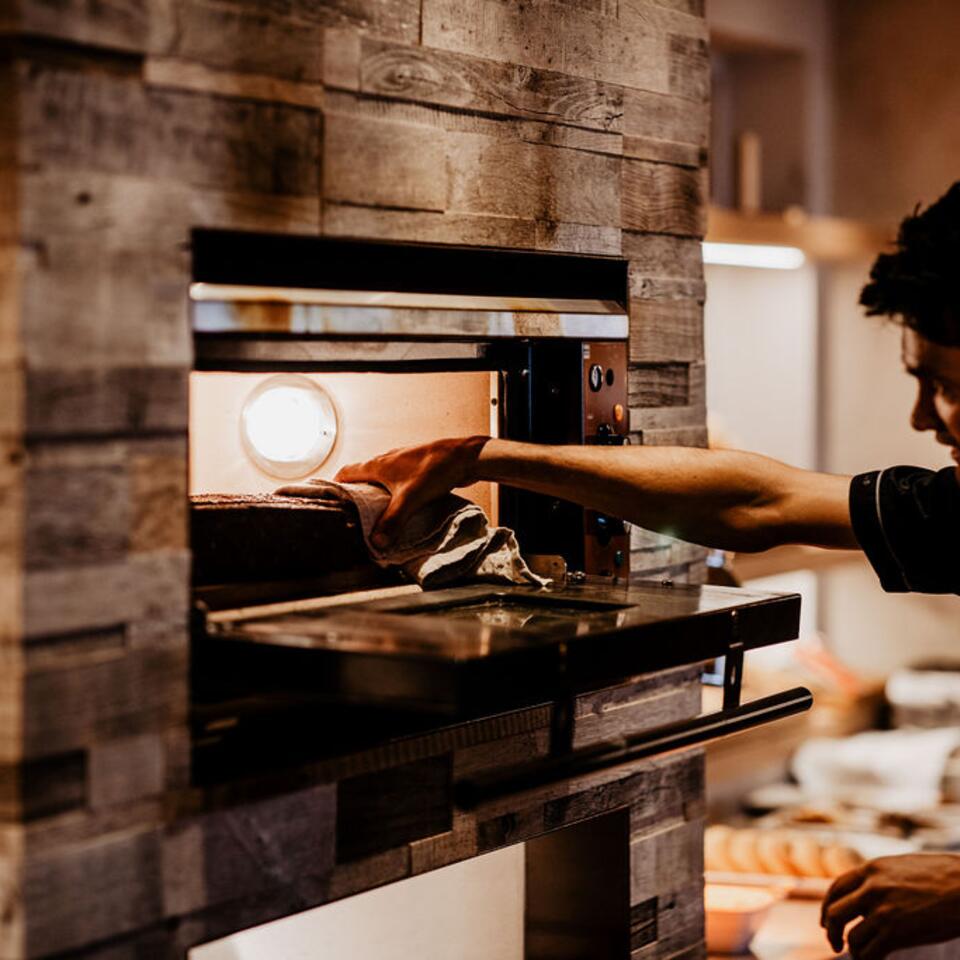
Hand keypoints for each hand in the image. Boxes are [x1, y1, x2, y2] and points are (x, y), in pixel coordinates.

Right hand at [335, 436, 490, 546]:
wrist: (465, 457)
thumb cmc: (435, 470)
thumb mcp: (410, 499)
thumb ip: (392, 521)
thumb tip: (376, 543)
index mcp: (378, 464)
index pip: (346, 472)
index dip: (335, 485)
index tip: (329, 500)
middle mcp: (386, 460)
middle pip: (361, 476)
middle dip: (355, 494)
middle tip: (351, 514)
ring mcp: (401, 462)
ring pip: (380, 478)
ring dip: (374, 493)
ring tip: (374, 514)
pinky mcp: (415, 468)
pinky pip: (396, 480)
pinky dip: (391, 492)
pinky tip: (400, 506)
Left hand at [821, 853, 959, 958]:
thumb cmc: (942, 877)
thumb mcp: (902, 867)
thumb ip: (881, 878)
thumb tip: (868, 894)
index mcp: (871, 869)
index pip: (836, 888)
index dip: (827, 906)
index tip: (826, 920)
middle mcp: (871, 887)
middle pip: (835, 912)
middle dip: (830, 930)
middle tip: (834, 943)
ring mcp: (883, 910)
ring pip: (851, 937)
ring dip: (852, 950)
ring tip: (859, 955)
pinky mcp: (896, 932)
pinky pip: (870, 952)